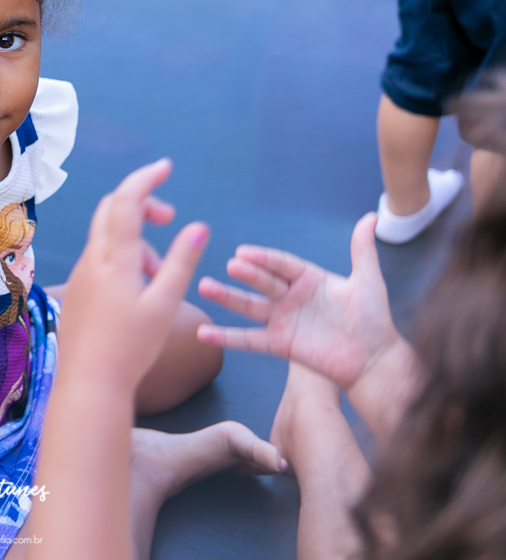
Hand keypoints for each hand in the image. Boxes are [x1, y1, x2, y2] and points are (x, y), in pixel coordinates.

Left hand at [59, 159, 209, 391]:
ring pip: (107, 236)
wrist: (89, 383)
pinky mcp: (77, 289)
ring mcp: (81, 274)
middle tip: (170, 218)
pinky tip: (138, 289)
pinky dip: (122, 258)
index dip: (146, 179)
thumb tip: (198, 226)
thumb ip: (181, 262)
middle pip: (111, 209)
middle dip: (141, 203)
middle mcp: (92, 259)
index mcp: (114, 259)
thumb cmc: (132, 348)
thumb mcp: (165, 304)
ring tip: (159, 275)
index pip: (127, 201)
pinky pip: (99, 258)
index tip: (165, 167)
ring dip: (136, 239)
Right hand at [196, 213, 397, 389]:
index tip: (244, 252)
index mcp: (308, 279)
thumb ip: (362, 251)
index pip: (281, 264)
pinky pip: (248, 340)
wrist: (373, 359)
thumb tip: (371, 216)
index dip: (264, 258)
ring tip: (203, 286)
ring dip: (226, 297)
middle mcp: (290, 297)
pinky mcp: (278, 344)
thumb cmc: (373, 319)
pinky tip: (204, 333)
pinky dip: (225, 337)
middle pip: (262, 282)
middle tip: (231, 266)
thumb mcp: (368, 281)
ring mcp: (282, 320)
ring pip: (248, 306)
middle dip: (246, 275)